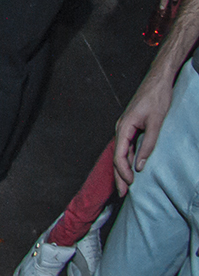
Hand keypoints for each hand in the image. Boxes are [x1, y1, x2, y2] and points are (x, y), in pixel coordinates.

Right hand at [115, 77, 175, 193]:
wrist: (158, 81)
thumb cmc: (157, 98)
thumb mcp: (156, 123)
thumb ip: (148, 144)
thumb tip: (140, 165)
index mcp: (124, 127)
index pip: (119, 154)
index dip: (123, 171)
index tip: (130, 185)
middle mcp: (121, 128)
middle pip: (117, 156)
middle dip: (119, 175)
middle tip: (122, 194)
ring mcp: (126, 127)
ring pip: (121, 152)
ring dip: (122, 169)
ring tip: (126, 185)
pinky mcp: (132, 127)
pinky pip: (127, 146)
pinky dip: (128, 159)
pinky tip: (132, 167)